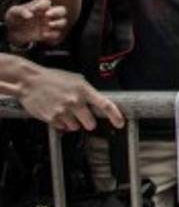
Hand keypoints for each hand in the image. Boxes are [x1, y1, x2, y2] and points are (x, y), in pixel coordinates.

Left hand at [5, 0, 67, 47]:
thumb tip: (30, 15)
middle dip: (57, 12)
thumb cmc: (14, 19)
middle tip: (47, 15)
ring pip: (63, 22)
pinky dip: (52, 35)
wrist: (12, 32)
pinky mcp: (48, 34)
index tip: (33, 10)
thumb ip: (20, 11)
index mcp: (39, 6)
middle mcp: (47, 14)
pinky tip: (43, 35)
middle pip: (62, 10)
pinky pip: (57, 34)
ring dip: (58, 23)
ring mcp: (49, 24)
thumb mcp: (13, 12)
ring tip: (49, 25)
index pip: (46, 1)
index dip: (42, 4)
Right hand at [8, 64, 123, 131]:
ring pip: (76, 127)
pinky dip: (61, 123)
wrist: (29, 80)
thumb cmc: (52, 78)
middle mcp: (75, 101)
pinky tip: (55, 112)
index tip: (120, 123)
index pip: (105, 104)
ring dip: (73, 122)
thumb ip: (87, 92)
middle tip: (82, 116)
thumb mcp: (75, 80)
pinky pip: (62, 127)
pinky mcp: (52, 118)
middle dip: (88, 122)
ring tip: (64, 110)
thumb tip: (97, 103)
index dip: (115, 116)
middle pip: (90, 123)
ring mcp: (63, 111)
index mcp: (83, 90)